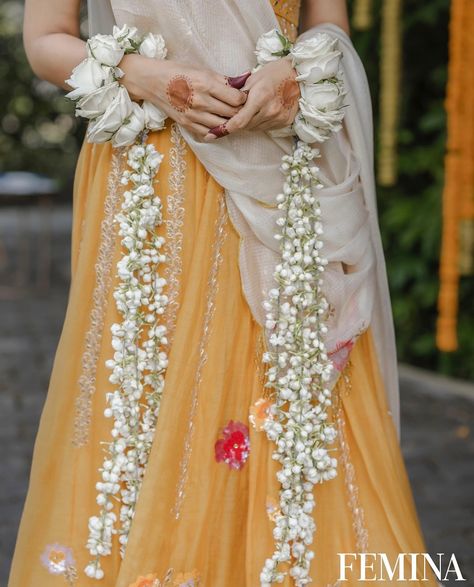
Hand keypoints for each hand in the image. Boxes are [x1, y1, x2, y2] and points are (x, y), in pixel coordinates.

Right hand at [119, 53, 248, 138]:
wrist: (152, 82)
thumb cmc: (177, 72)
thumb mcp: (201, 69)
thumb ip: (222, 79)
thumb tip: (242, 82)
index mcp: (206, 84)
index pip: (236, 99)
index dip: (243, 99)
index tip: (242, 97)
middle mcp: (201, 101)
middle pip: (231, 114)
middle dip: (238, 112)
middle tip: (240, 109)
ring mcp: (194, 115)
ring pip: (222, 126)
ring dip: (229, 122)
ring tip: (230, 116)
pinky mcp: (187, 124)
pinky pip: (208, 133)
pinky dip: (216, 130)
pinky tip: (218, 123)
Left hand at [204, 56, 299, 139]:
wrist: (299, 76)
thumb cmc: (274, 73)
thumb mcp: (253, 78)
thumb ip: (238, 94)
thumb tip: (223, 106)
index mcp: (260, 97)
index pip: (239, 121)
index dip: (225, 128)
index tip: (213, 133)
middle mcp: (270, 110)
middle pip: (245, 126)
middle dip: (235, 123)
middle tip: (229, 117)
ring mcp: (278, 118)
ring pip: (254, 128)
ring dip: (247, 123)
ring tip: (248, 111)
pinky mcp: (284, 122)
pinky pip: (265, 128)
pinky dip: (258, 123)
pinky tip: (260, 113)